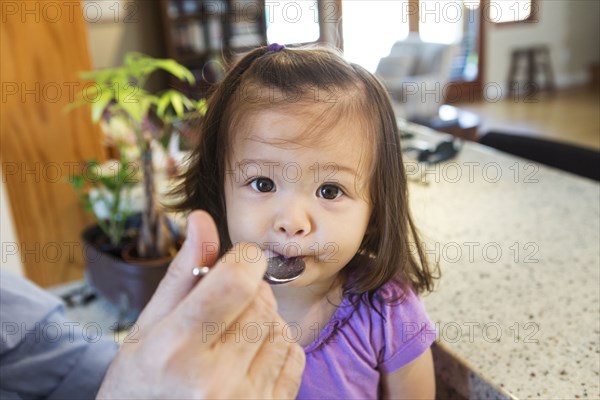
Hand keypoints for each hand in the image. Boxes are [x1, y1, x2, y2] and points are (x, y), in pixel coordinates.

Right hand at [97, 210, 304, 398]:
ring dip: (264, 318)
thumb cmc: (142, 382)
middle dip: (249, 289)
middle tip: (223, 307)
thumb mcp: (148, 327)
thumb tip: (202, 219)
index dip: (244, 259)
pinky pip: (295, 356)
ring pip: (281, 326)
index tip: (237, 260)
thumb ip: (183, 273)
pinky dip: (278, 346)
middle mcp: (212, 381)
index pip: (236, 283)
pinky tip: (249, 357)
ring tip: (232, 335)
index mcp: (174, 351)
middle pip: (262, 300)